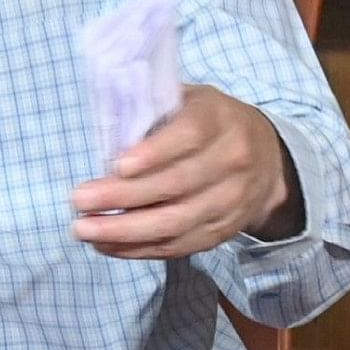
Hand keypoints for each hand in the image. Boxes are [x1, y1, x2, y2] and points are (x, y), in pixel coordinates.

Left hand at [68, 89, 299, 258]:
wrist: (269, 162)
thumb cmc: (212, 124)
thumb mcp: (192, 101)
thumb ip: (155, 108)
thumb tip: (104, 130)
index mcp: (220, 120)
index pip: (190, 136)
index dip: (154, 153)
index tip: (117, 165)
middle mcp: (232, 162)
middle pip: (176, 186)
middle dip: (123, 197)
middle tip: (80, 201)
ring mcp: (229, 202)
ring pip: (175, 223)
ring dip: (124, 230)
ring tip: (84, 230)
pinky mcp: (221, 232)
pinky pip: (177, 246)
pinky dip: (138, 249)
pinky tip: (106, 244)